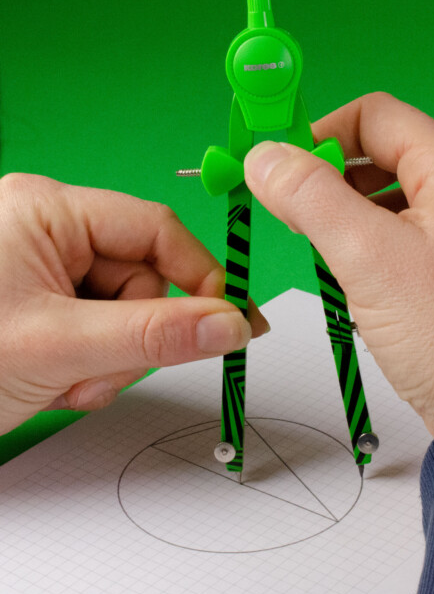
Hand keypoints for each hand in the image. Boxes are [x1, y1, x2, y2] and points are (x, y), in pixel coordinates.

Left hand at [0, 174, 267, 434]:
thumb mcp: (58, 345)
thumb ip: (153, 334)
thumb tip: (230, 325)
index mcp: (49, 211)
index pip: (156, 230)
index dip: (199, 276)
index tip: (229, 322)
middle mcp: (49, 233)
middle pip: (143, 279)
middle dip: (133, 336)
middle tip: (97, 371)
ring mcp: (45, 273)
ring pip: (126, 314)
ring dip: (110, 360)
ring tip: (63, 383)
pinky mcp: (44, 308)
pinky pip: (103, 333)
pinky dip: (92, 367)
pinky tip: (55, 383)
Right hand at [244, 93, 433, 435]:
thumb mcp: (367, 258)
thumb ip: (310, 196)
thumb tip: (268, 158)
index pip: (377, 116)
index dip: (320, 134)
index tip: (280, 167)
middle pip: (391, 156)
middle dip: (335, 181)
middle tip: (296, 216)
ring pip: (405, 200)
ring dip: (358, 217)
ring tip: (332, 256)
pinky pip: (424, 237)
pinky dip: (386, 247)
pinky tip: (368, 282)